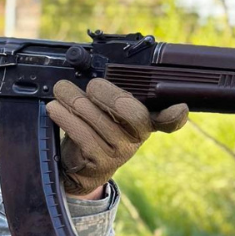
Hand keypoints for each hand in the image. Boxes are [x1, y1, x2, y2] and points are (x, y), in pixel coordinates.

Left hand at [46, 79, 188, 196]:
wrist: (80, 168)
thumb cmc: (96, 130)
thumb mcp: (107, 112)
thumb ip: (110, 95)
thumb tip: (92, 67)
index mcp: (146, 121)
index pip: (169, 120)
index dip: (176, 115)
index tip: (179, 108)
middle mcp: (137, 138)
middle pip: (130, 111)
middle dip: (107, 93)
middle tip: (90, 85)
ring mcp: (119, 152)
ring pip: (99, 120)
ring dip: (76, 101)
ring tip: (61, 90)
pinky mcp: (98, 162)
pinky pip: (81, 135)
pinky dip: (65, 118)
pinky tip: (55, 108)